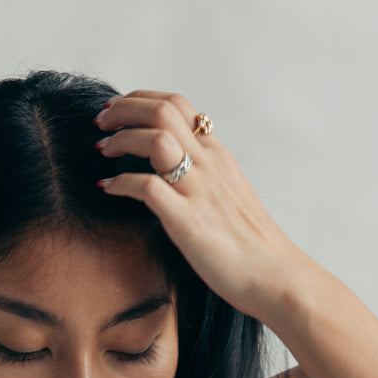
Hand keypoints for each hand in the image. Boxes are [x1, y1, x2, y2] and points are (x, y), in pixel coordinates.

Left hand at [94, 88, 316, 327]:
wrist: (276, 277)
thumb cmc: (253, 247)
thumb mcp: (229, 197)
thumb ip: (204, 178)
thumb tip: (176, 172)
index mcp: (218, 157)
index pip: (178, 105)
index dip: (141, 100)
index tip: (119, 110)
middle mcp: (210, 165)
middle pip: (162, 111)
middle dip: (124, 109)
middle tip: (100, 120)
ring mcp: (200, 191)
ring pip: (156, 139)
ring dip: (122, 138)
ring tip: (102, 149)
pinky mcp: (188, 220)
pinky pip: (147, 186)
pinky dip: (121, 182)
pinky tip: (108, 188)